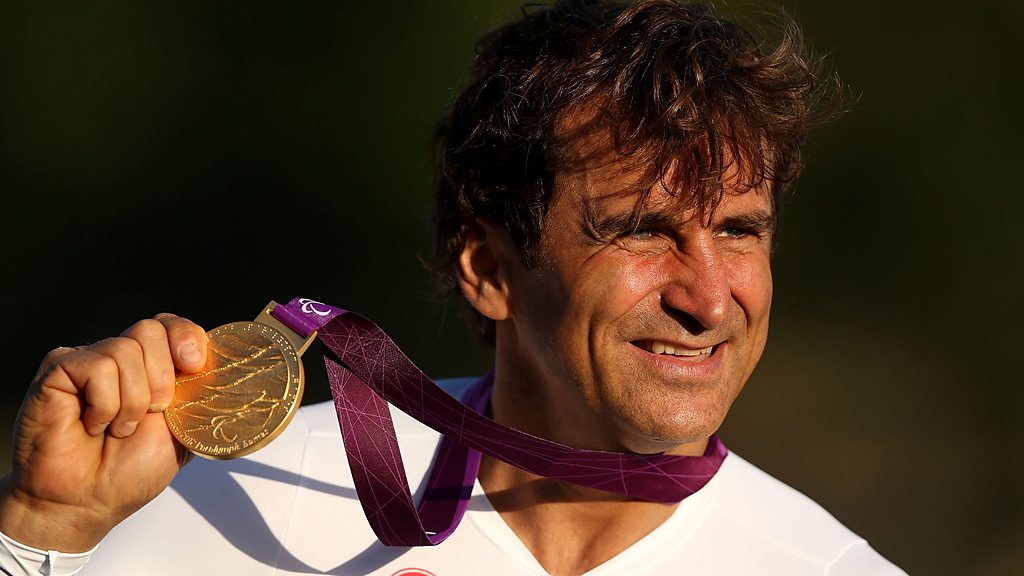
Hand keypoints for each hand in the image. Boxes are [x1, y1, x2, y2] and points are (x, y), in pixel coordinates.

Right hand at [0, 314, 206, 551]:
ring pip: (125, 349)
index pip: (171, 325)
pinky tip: (92, 425)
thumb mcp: (183, 432)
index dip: (186, 337)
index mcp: (150, 367)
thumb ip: (200, 398)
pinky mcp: (58, 370)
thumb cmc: (129, 472)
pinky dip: (105, 404)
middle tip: (153, 413)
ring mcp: (86, 361)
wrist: (86, 504)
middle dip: (162, 376)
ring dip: (132, 401)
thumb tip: (229, 374)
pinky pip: (97, 367)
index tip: (194, 367)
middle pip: (151, 329)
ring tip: (118, 429)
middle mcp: (118, 358)